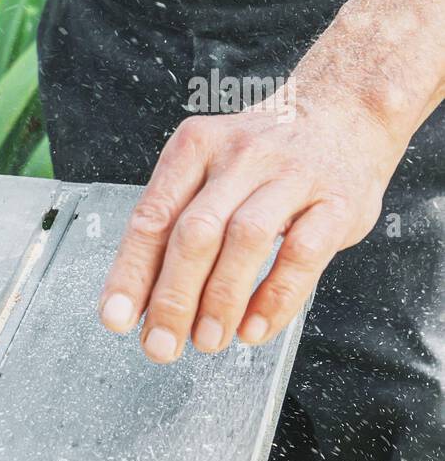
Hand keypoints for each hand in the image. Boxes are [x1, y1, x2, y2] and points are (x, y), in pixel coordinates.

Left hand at [97, 94, 403, 362]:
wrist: (344, 113)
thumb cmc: (263, 158)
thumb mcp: (208, 170)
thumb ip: (175, 224)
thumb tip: (137, 299)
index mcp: (195, 147)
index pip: (152, 217)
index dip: (131, 273)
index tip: (115, 318)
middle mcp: (240, 155)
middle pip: (194, 233)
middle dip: (172, 298)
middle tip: (160, 346)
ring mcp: (291, 175)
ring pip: (246, 241)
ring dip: (221, 301)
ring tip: (206, 341)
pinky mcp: (337, 202)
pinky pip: (302, 254)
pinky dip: (274, 298)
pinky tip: (253, 329)